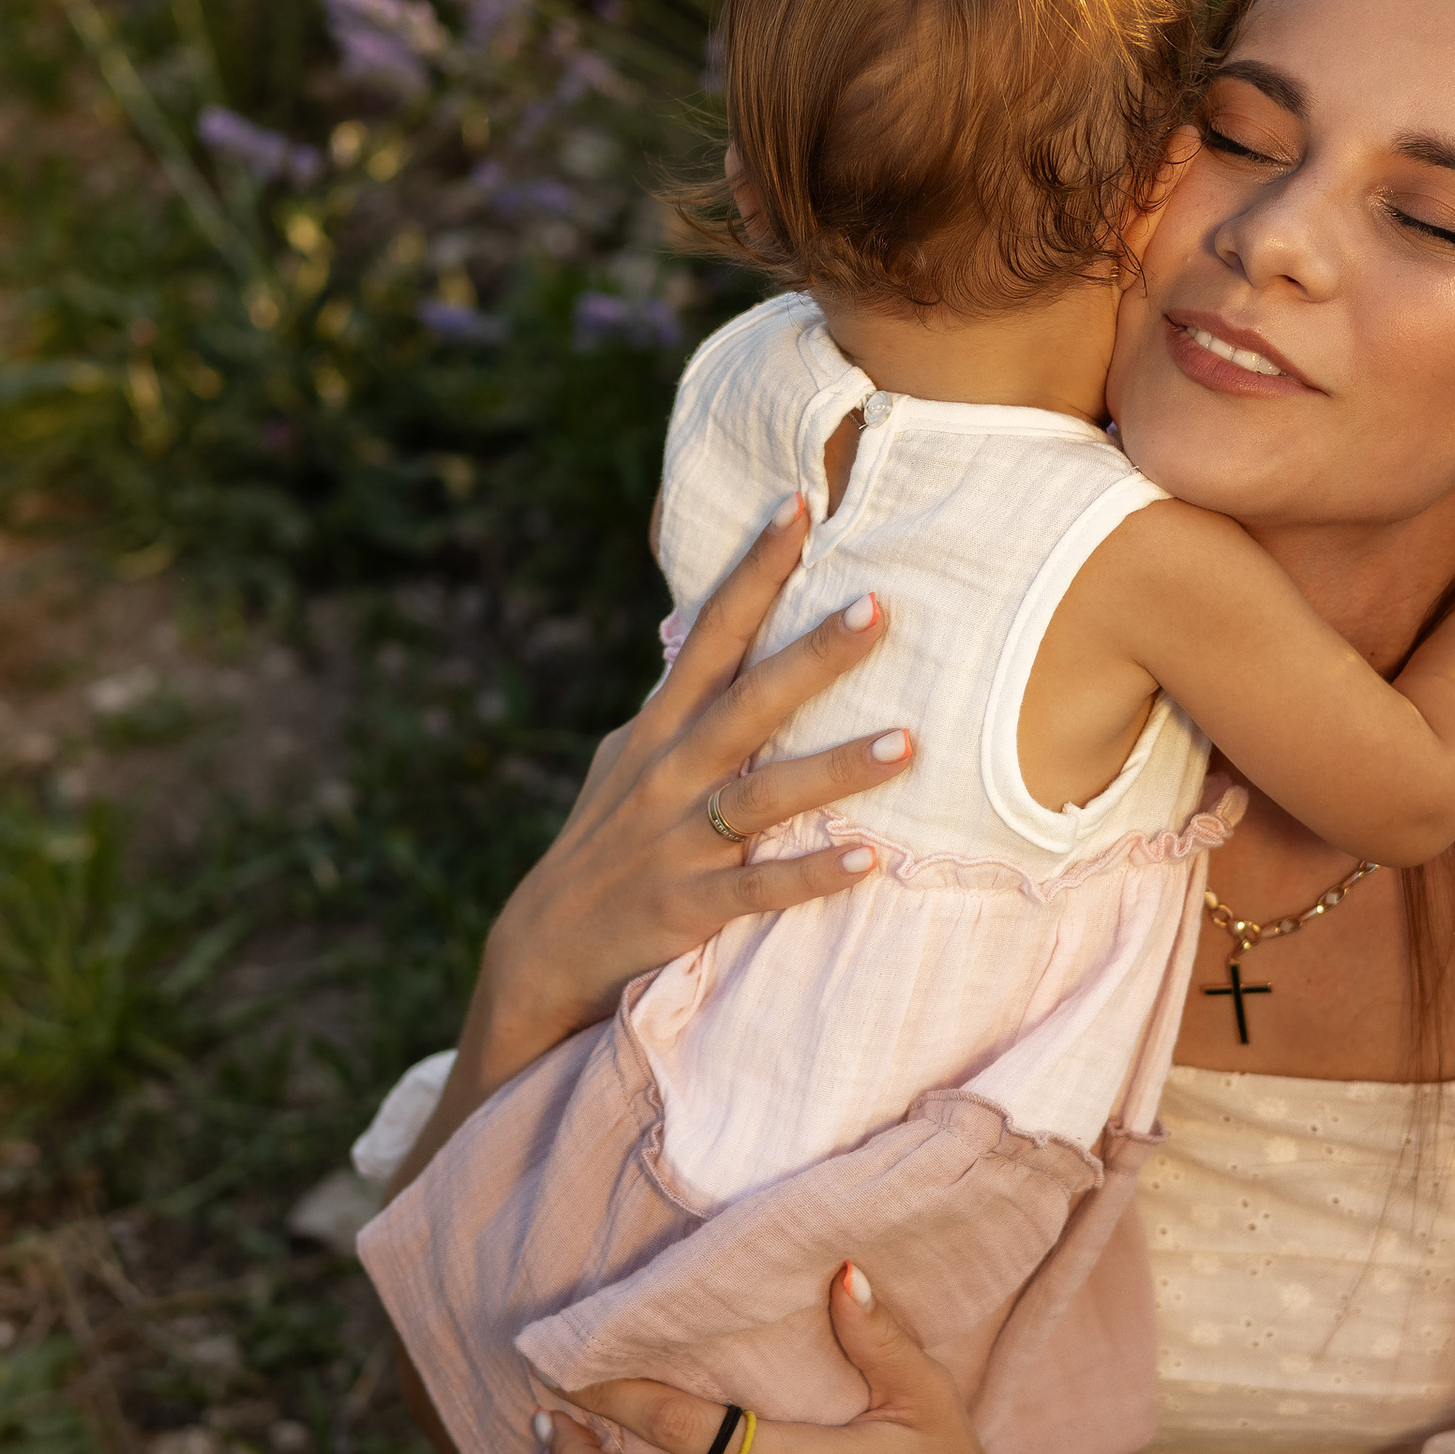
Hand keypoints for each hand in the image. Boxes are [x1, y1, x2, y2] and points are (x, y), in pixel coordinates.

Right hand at [438, 500, 910, 1137]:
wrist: (546, 947)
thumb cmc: (604, 840)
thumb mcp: (628, 756)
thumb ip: (674, 702)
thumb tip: (700, 637)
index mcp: (660, 726)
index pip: (710, 631)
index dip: (753, 570)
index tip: (799, 506)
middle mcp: (671, 772)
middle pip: (750, 701)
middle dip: (814, 655)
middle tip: (878, 607)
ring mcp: (680, 840)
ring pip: (765, 795)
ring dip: (837, 769)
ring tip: (908, 743)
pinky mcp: (690, 906)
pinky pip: (761, 888)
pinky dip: (813, 875)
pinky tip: (870, 862)